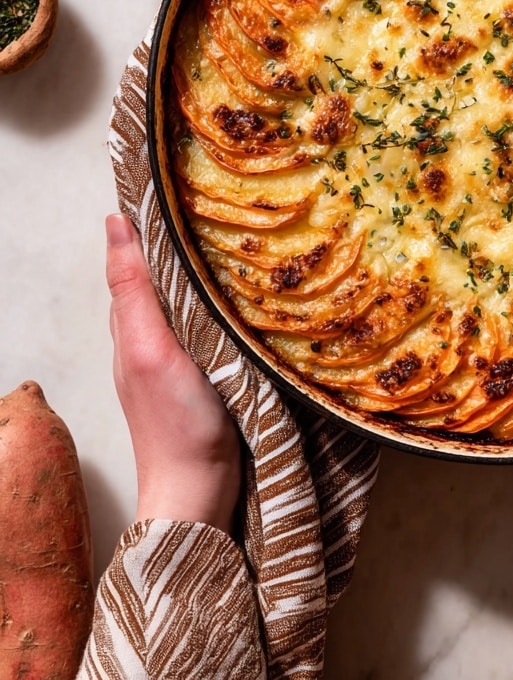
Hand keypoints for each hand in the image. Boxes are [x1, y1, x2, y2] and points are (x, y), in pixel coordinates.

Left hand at [106, 213, 241, 533]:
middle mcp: (144, 341)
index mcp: (128, 328)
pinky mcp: (197, 378)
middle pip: (154, 280)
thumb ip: (134, 289)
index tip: (169, 187)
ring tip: (224, 239)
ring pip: (177, 302)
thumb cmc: (177, 422)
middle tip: (206, 204)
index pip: (130, 262)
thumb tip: (114, 223)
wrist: (198, 492)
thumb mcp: (151, 346)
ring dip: (193, 272)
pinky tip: (231, 298)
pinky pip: (198, 326)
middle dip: (172, 243)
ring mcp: (170, 362)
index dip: (144, 226)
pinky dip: (209, 303)